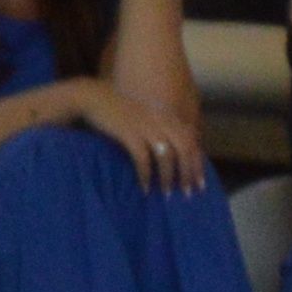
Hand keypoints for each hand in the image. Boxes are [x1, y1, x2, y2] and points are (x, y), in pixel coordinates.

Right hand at [68, 76, 207, 192]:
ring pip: (166, 156)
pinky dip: (145, 175)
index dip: (197, 163)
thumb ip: (162, 131)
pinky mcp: (129, 133)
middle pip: (184, 149)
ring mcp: (145, 126)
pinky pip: (143, 159)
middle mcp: (160, 120)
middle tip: (187, 193)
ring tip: (167, 194)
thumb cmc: (118, 111)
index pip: (191, 141)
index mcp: (166, 117)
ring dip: (168, 178)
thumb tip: (174, 156)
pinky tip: (145, 188)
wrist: (91, 96)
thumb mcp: (146, 117)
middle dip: (188, 173)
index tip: (200, 184)